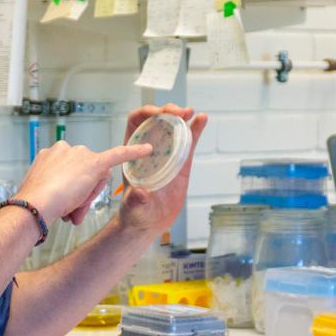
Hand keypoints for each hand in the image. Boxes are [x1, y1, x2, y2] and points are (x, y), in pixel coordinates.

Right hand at [15, 140, 152, 225]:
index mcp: (52, 153)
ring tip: (71, 207)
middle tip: (68, 208)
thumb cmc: (37, 202)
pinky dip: (134, 152)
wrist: (35, 203)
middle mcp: (66, 149)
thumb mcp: (45, 191)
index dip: (71, 189)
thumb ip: (60, 194)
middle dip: (81, 193)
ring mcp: (80, 155)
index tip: (62, 199)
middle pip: (86, 173)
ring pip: (94, 177)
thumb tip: (70, 208)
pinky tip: (148, 150)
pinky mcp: (96, 162)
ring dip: (86, 195)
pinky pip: (119, 155)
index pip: (72, 170)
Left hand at [118, 104, 207, 235]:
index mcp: (133, 152)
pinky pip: (188, 142)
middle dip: (167, 111)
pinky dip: (195, 129)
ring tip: (191, 112)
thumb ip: (135, 200)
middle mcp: (149, 149)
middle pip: (156, 120)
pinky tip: (202, 119)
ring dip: (182, 116)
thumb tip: (139, 193)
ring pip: (173, 128)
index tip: (158, 113)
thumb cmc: (135, 212)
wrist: (148, 223)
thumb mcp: (133, 207)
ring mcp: (166, 154)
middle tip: (179, 112)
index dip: (145, 113)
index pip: (135, 123)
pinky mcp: (180, 163)